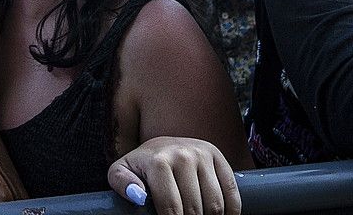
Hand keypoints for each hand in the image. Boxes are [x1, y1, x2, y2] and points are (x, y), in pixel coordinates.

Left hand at [108, 137, 239, 214]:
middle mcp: (183, 155)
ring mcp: (203, 155)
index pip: (171, 208)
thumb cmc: (141, 166)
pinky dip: (231, 212)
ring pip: (215, 204)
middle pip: (194, 209)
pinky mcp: (218, 157)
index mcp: (159, 161)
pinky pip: (231, 192)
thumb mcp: (121, 171)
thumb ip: (121, 183)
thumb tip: (137, 196)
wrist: (162, 144)